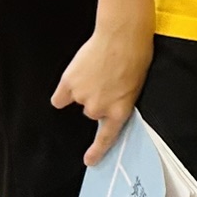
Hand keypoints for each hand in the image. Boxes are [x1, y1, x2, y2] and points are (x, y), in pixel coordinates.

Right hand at [52, 22, 150, 163]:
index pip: (107, 137)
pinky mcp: (69, 83)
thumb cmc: (136, 56)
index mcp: (120, 110)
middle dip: (97, 100)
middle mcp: (99, 108)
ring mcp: (83, 96)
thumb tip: (105, 109)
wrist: (122, 35)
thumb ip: (118, 101)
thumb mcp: (134, 86)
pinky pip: (60, 98)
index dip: (97, 151)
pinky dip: (64, 91)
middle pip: (91, 112)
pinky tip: (74, 78)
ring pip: (78, 101)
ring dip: (84, 90)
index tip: (89, 161)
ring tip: (96, 71)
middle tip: (106, 81)